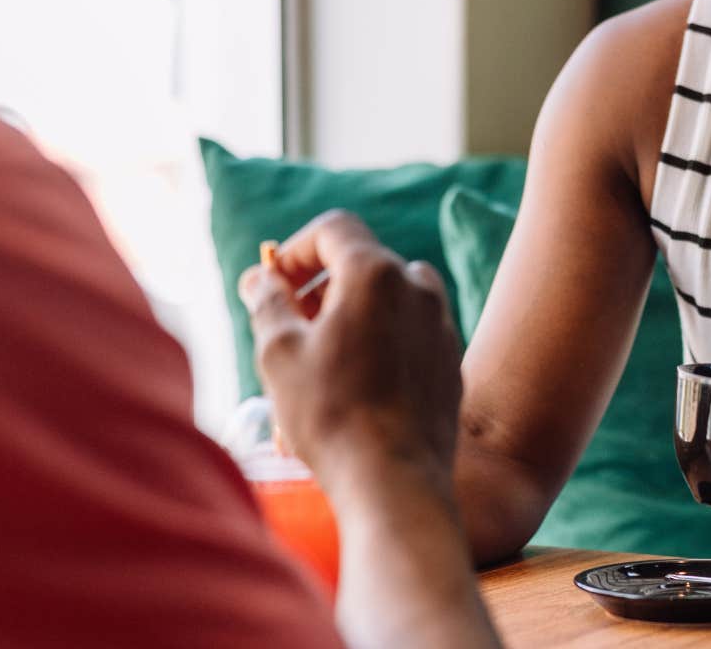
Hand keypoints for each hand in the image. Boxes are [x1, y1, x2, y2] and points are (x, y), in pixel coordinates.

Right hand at [238, 211, 462, 491]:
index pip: (334, 229)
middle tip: (289, 319)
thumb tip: (259, 278)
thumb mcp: (279, 353)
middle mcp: (418, 287)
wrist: (396, 480)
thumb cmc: (330, 414)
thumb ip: (268, 302)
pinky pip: (411, 329)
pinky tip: (357, 378)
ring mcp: (441, 323)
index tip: (273, 282)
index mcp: (376, 273)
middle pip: (363, 260)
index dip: (295, 249)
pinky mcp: (450, 359)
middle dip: (320, 281)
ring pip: (391, 294)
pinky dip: (381, 335)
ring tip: (323, 348)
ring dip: (354, 307)